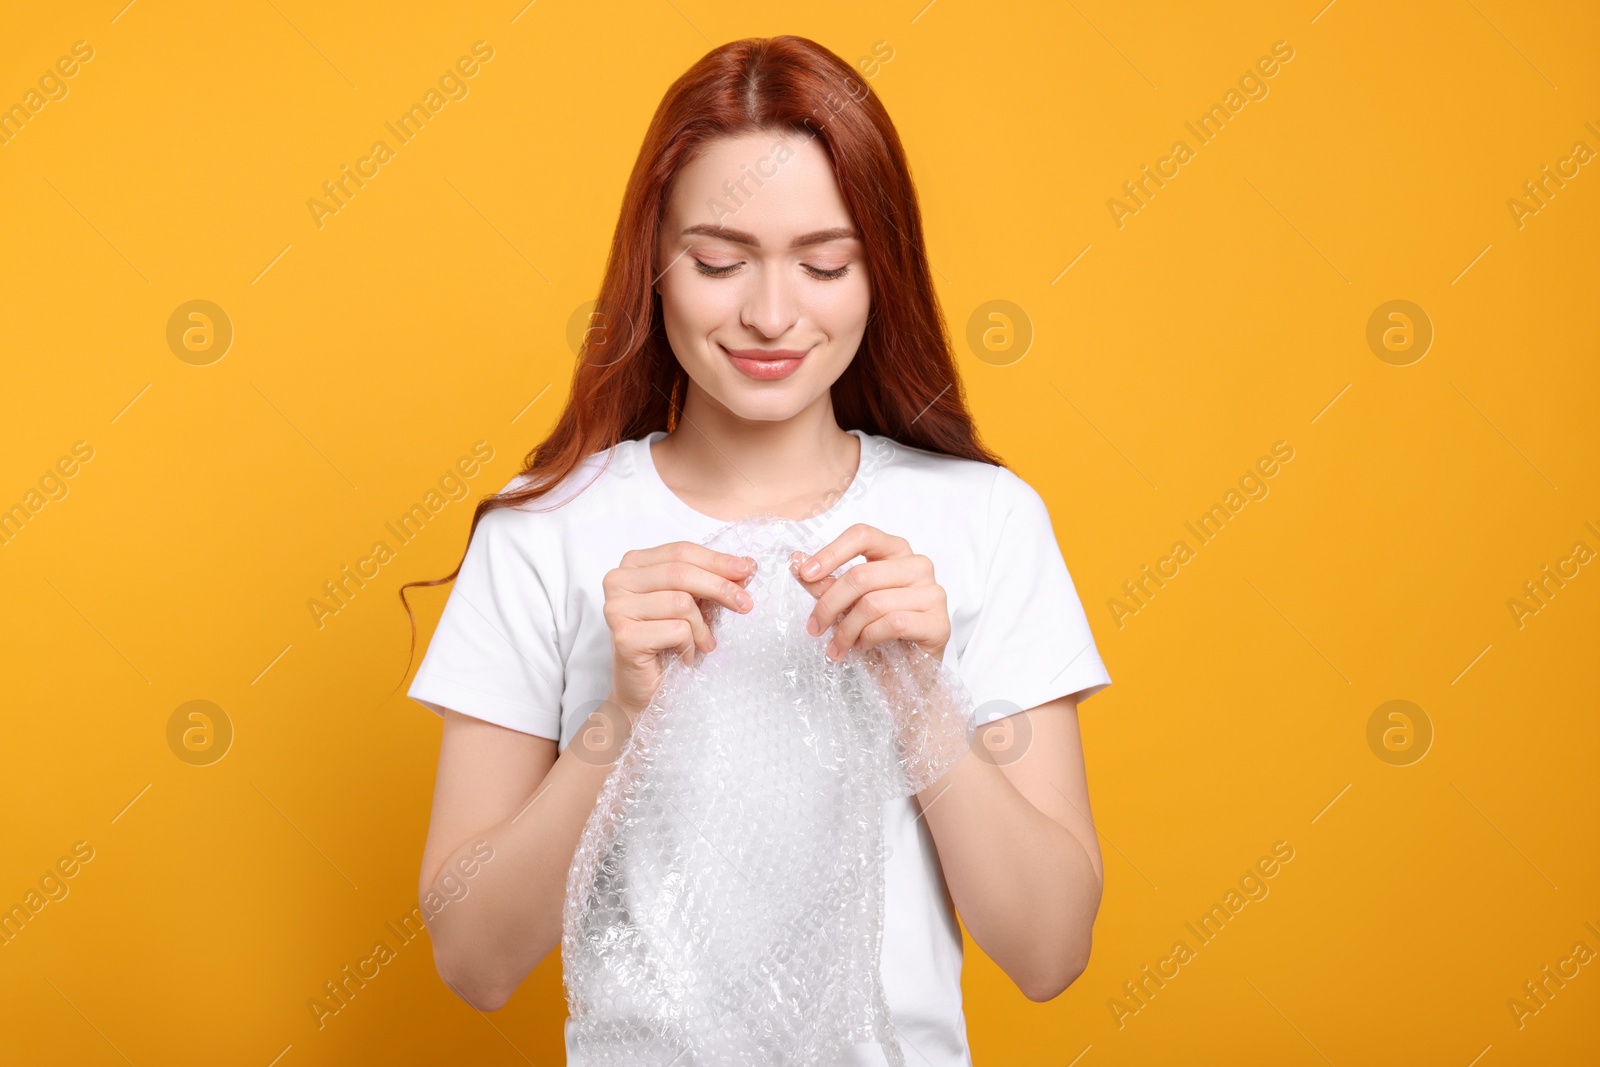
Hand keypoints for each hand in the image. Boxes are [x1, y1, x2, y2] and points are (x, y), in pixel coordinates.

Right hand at [601, 542, 757, 719]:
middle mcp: (618, 580)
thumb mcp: (693, 604)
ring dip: (702, 628)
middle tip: (745, 605)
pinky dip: (690, 646)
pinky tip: (685, 657)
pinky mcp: (624, 636)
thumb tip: (746, 565)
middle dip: (721, 588)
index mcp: (633, 564)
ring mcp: (616, 608)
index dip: (717, 561)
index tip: (748, 570)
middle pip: (681, 572)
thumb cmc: (669, 644)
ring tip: (703, 644)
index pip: (681, 551)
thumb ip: (711, 581)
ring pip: (681, 603)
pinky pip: (676, 631)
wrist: (645, 691)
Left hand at [788, 523, 950, 663]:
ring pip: (874, 603)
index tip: (805, 574)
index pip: (862, 535)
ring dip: (846, 629)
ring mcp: (933, 593)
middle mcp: (918, 565)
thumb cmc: (879, 634)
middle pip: (861, 574)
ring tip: (839, 645)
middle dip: (829, 604)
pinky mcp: (939, 623)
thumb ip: (826, 583)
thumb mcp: (847, 606)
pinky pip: (892, 623)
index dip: (831, 552)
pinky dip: (869, 638)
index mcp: (896, 551)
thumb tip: (796, 562)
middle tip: (814, 627)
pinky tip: (863, 647)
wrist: (908, 675)